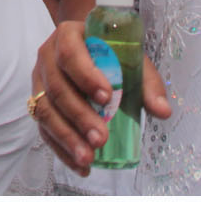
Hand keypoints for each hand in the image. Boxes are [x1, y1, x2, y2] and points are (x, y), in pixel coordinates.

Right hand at [30, 20, 171, 174]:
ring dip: (66, 137)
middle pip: (57, 87)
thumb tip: (163, 111)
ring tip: (88, 157)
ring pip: (45, 110)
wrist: (89, 47)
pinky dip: (61, 149)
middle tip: (101, 138)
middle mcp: (47, 56)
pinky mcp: (37, 102)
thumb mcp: (132, 59)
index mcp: (68, 36)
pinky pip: (43, 128)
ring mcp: (38, 80)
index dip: (85, 76)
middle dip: (79, 116)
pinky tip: (80, 165)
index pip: (70, 53)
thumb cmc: (111, 52)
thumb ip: (147, 84)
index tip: (107, 97)